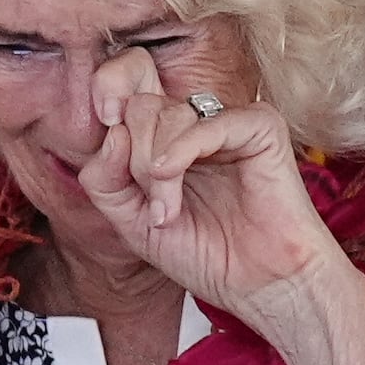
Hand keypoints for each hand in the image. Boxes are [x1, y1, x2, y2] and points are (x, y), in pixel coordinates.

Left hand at [76, 48, 339, 316]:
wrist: (260, 286)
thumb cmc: (205, 255)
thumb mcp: (131, 223)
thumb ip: (105, 179)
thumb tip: (111, 131)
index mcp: (165, 134)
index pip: (128, 79)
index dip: (107, 88)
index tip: (103, 119)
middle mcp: (195, 121)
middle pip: (141, 104)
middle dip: (134, 159)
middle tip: (152, 205)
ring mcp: (227, 121)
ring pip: (167, 114)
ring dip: (155, 170)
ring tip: (168, 213)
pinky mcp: (260, 127)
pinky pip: (207, 122)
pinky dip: (181, 151)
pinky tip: (170, 180)